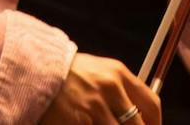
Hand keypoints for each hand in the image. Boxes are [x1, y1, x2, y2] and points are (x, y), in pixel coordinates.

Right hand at [40, 52, 160, 124]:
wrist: (34, 70)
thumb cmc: (68, 74)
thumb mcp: (99, 73)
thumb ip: (120, 91)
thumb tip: (141, 118)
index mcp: (118, 73)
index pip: (151, 104)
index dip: (155, 124)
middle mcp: (110, 88)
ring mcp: (94, 106)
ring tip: (99, 123)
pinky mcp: (79, 121)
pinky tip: (85, 124)